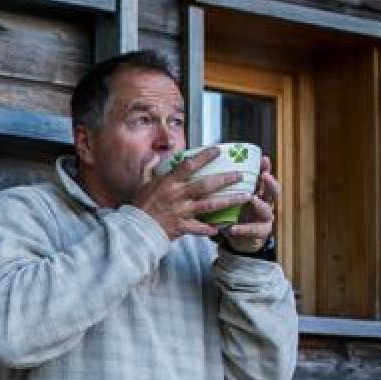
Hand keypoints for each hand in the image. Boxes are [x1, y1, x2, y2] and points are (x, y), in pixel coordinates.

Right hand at [132, 147, 250, 239]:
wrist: (135, 229)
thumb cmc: (139, 205)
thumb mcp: (142, 183)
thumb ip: (149, 168)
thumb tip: (153, 155)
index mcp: (168, 183)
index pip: (189, 165)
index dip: (204, 156)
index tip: (217, 150)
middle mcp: (178, 196)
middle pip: (206, 185)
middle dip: (225, 179)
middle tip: (240, 175)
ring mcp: (182, 212)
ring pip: (210, 205)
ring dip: (229, 201)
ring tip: (245, 197)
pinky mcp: (183, 227)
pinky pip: (200, 228)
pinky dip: (210, 229)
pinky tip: (220, 228)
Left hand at [221, 155, 279, 252]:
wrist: (239, 239)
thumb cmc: (234, 214)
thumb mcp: (231, 199)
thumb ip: (226, 188)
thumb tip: (210, 170)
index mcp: (258, 193)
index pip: (264, 178)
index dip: (266, 168)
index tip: (263, 158)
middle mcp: (265, 203)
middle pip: (273, 192)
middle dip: (270, 183)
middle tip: (264, 175)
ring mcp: (264, 218)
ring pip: (266, 210)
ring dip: (259, 204)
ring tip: (252, 199)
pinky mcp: (259, 233)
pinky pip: (253, 230)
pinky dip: (242, 229)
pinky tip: (232, 228)